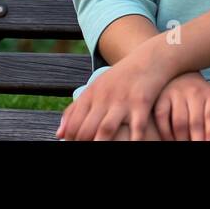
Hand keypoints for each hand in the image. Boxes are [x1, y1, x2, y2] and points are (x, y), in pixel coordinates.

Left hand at [57, 51, 174, 140]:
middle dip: (85, 145)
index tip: (77, 145)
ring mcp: (123, 100)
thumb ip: (75, 110)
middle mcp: (104, 98)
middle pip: (87, 130)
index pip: (73, 125)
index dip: (72, 140)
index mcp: (91, 94)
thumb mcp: (95, 88)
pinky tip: (131, 144)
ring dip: (102, 144)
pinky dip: (134, 140)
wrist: (151, 57)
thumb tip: (59, 134)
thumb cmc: (121, 77)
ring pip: (106, 129)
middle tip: (89, 150)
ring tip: (103, 151)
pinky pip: (137, 127)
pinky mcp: (142, 102)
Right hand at [154, 72, 209, 140]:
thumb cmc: (207, 98)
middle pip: (195, 123)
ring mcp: (177, 93)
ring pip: (179, 123)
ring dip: (182, 139)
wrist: (184, 79)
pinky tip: (171, 140)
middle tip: (198, 147)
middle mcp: (195, 91)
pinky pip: (162, 119)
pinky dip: (166, 133)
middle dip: (198, 140)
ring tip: (186, 145)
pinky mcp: (161, 98)